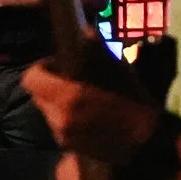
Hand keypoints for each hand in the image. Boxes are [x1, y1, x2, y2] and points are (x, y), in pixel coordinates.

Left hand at [22, 62, 162, 163]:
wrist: (149, 144)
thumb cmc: (135, 104)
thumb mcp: (119, 70)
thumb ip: (96, 50)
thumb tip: (85, 32)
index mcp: (67, 98)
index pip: (31, 79)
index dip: (43, 68)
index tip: (60, 63)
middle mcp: (58, 118)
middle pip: (37, 94)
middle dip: (50, 83)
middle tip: (72, 77)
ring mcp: (61, 135)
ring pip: (47, 110)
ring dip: (57, 100)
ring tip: (82, 95)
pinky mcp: (68, 147)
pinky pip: (57, 124)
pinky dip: (65, 115)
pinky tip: (87, 113)